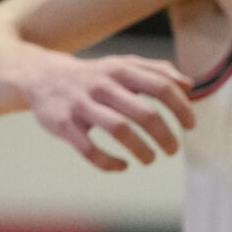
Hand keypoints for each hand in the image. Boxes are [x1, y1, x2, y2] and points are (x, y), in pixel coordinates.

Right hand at [20, 50, 196, 170]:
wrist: (40, 76)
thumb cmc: (93, 76)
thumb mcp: (121, 65)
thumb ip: (156, 71)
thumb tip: (189, 85)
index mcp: (120, 70)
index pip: (160, 86)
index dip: (180, 108)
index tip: (190, 126)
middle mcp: (101, 85)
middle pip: (144, 112)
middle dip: (165, 135)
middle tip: (173, 149)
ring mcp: (81, 105)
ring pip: (119, 129)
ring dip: (141, 149)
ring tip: (150, 159)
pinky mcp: (64, 124)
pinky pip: (89, 149)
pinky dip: (109, 163)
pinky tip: (122, 166)